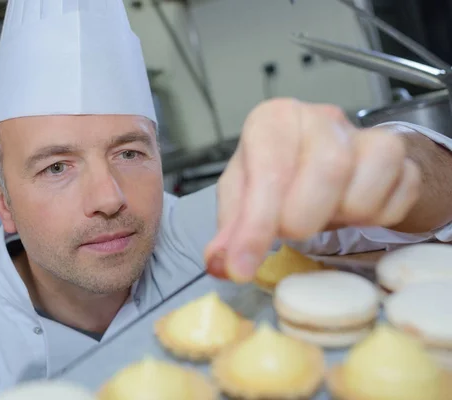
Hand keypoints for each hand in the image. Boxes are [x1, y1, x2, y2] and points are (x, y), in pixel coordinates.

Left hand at [205, 98, 421, 282]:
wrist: (327, 162)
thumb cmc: (278, 175)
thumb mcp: (243, 196)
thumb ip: (231, 230)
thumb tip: (221, 266)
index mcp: (274, 119)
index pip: (270, 171)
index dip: (256, 226)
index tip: (243, 267)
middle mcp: (321, 118)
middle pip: (330, 169)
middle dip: (303, 218)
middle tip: (291, 232)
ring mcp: (364, 133)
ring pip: (367, 184)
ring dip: (343, 218)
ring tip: (323, 216)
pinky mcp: (398, 155)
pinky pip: (399, 196)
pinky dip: (376, 218)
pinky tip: (352, 212)